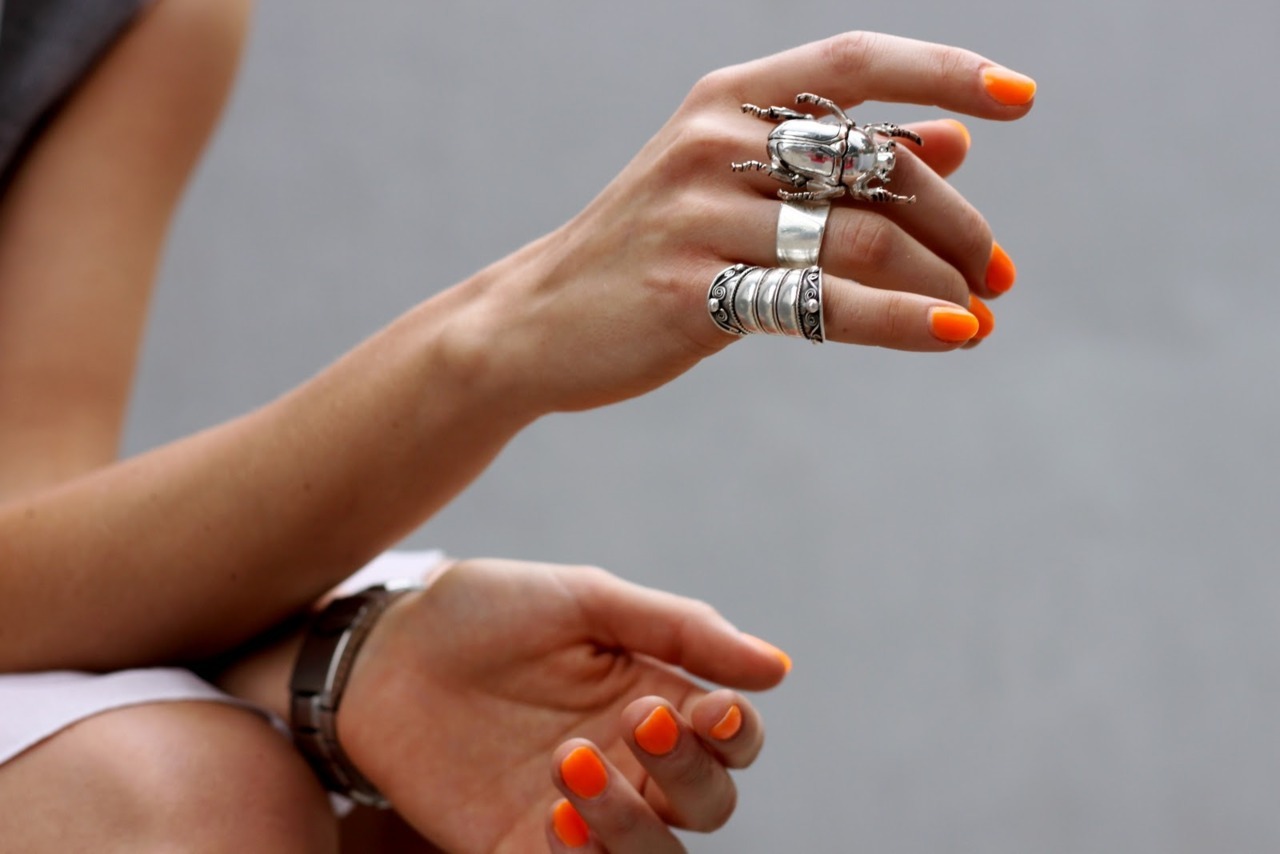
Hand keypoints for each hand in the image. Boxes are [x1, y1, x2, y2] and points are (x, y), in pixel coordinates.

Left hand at [338, 558, 789, 852]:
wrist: (381, 648)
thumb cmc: (486, 611)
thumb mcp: (584, 600)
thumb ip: (678, 629)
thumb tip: (777, 668)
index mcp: (654, 697)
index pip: (730, 740)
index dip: (734, 734)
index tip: (705, 706)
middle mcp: (629, 763)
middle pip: (708, 805)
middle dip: (690, 771)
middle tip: (640, 717)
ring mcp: (577, 811)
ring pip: (654, 852)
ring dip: (635, 822)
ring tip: (574, 761)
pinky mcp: (519, 846)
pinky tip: (557, 816)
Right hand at [451, 32, 1033, 413]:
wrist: (539, 321)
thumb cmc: (652, 249)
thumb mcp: (733, 184)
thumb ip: (837, 161)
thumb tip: (952, 141)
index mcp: (725, 100)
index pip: (853, 63)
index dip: (946, 69)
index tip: (1024, 99)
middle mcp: (712, 143)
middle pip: (876, 165)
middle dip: (959, 223)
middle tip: (1000, 272)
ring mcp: (696, 216)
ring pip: (862, 237)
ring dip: (942, 278)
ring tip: (981, 313)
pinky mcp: (689, 291)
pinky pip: (822, 303)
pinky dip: (902, 320)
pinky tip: (954, 334)